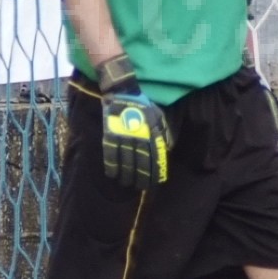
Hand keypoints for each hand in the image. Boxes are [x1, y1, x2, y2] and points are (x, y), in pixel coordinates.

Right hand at [96, 53, 169, 189]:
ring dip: (126, 175)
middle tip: (139, 187)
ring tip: (126, 183)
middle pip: (140, 163)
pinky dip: (111, 166)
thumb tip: (168, 148)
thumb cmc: (142, 104)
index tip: (154, 183)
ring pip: (125, 161)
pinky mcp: (110, 134)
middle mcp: (138, 137)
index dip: (154, 172)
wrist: (122, 91)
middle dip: (140, 177)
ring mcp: (123, 136)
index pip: (154, 157)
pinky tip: (113, 175)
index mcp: (151, 132)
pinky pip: (110, 153)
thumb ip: (163, 132)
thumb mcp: (158, 115)